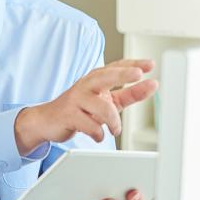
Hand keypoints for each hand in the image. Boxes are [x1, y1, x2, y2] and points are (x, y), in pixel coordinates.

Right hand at [13, 59, 157, 154]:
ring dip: (114, 123)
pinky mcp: (68, 115)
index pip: (116, 67)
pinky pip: (92, 126)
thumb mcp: (107, 100)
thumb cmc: (81, 109)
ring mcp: (76, 99)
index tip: (150, 65)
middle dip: (123, 74)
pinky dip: (99, 134)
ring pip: (103, 108)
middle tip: (138, 75)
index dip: (133, 65)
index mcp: (96, 78)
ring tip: (115, 130)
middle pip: (106, 76)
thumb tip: (152, 86)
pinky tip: (97, 134)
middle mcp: (86, 85)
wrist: (48, 121)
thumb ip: (129, 94)